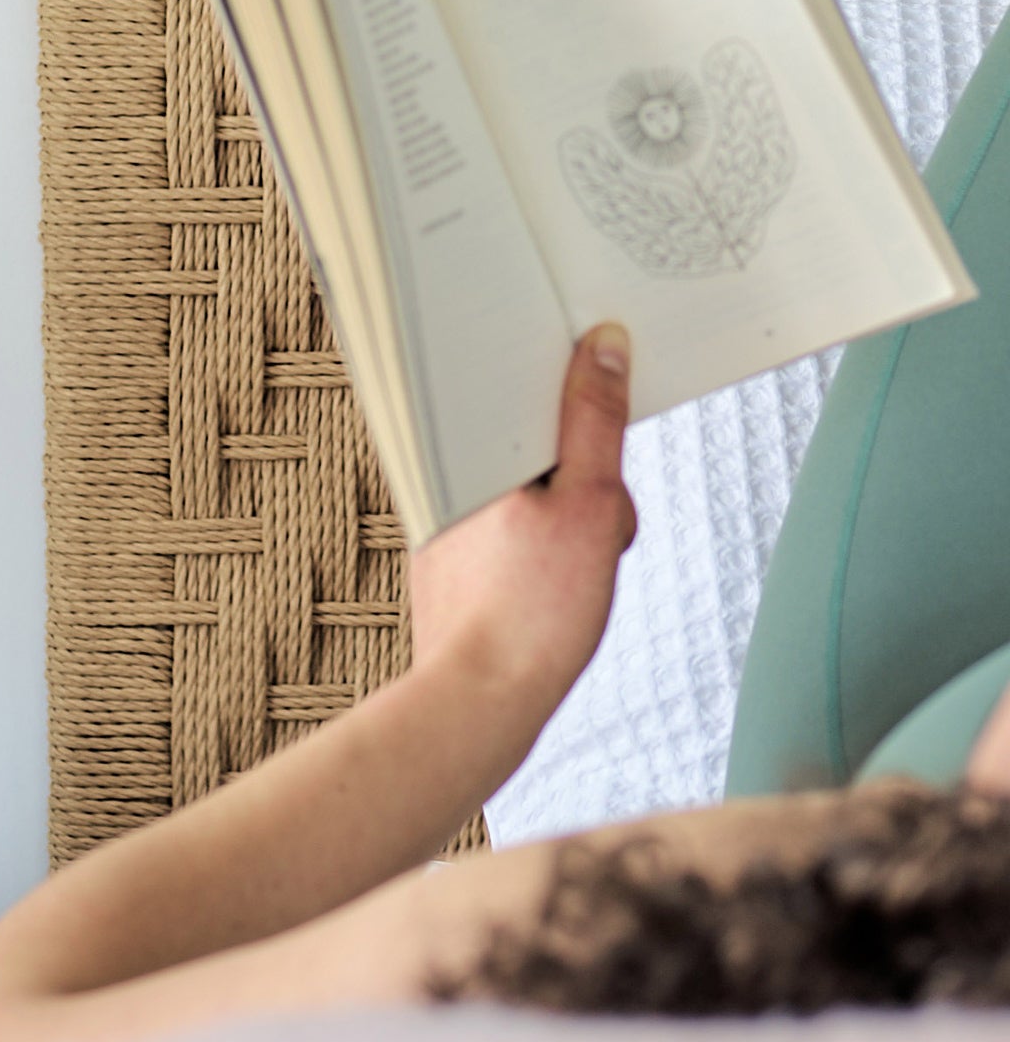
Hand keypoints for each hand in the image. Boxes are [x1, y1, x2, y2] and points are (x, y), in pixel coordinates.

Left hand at [406, 323, 636, 709]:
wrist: (482, 699)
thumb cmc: (531, 615)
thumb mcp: (588, 501)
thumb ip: (596, 419)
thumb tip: (604, 347)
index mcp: (464, 447)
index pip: (527, 390)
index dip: (577, 399)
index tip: (605, 394)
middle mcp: (441, 475)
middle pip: (538, 445)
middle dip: (582, 476)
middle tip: (592, 525)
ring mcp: (442, 516)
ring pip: (529, 489)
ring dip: (566, 516)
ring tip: (571, 567)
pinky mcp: (447, 551)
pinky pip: (507, 527)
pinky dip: (537, 545)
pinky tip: (546, 585)